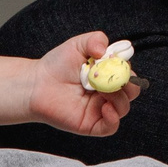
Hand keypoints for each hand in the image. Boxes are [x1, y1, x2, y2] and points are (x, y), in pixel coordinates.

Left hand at [21, 30, 141, 136]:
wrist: (36, 84)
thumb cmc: (57, 65)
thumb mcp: (77, 45)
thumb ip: (95, 39)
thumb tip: (106, 50)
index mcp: (107, 74)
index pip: (128, 74)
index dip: (127, 69)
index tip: (118, 63)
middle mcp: (107, 92)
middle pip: (131, 92)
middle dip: (128, 84)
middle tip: (114, 78)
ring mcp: (100, 109)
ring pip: (123, 108)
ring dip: (118, 98)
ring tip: (101, 90)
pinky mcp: (91, 124)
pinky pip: (110, 127)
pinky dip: (113, 118)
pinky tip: (105, 108)